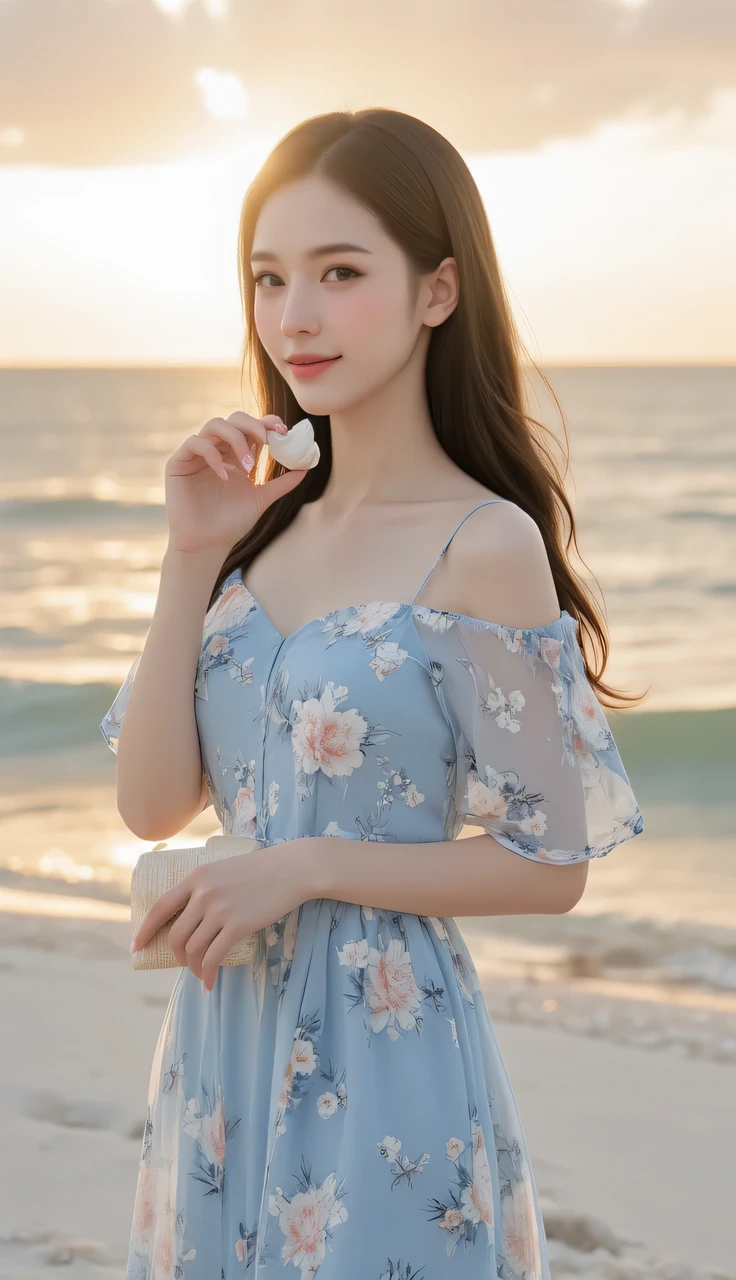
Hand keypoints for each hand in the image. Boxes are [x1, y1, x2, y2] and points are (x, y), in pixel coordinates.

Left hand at [129, 840, 316, 990]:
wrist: (292, 868)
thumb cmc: (260, 869)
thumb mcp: (223, 870)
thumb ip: (204, 888)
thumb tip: (188, 917)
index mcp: (196, 876)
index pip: (160, 907)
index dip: (146, 931)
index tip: (136, 947)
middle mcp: (203, 893)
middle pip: (176, 935)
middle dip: (177, 955)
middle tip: (185, 963)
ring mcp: (220, 910)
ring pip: (194, 949)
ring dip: (194, 967)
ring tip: (201, 973)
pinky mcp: (238, 925)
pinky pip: (214, 957)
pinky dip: (208, 974)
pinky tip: (210, 983)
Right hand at [165, 410, 309, 554]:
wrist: (207, 545)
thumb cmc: (231, 524)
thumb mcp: (261, 499)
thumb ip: (282, 483)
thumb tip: (306, 467)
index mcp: (234, 455)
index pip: (250, 427)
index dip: (266, 422)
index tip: (284, 431)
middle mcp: (216, 450)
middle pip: (233, 419)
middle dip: (253, 425)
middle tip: (268, 441)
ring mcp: (196, 455)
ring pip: (214, 425)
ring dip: (236, 439)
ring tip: (249, 464)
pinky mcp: (178, 463)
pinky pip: (195, 443)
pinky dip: (213, 455)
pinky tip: (225, 476)